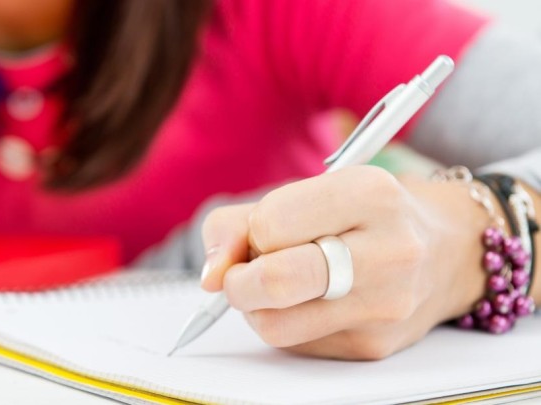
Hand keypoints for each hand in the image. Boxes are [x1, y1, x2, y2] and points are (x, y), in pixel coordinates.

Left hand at [200, 166, 489, 359]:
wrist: (450, 250)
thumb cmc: (367, 214)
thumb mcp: (313, 191)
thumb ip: (243, 221)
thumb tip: (209, 276)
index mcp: (370, 194)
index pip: (271, 223)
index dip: (251, 232)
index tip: (260, 233)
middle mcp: (388, 251)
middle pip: (274, 282)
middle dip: (238, 281)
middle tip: (240, 275)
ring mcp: (386, 306)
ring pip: (276, 325)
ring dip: (257, 307)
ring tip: (279, 285)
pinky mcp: (377, 346)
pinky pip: (297, 345)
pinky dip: (287, 323)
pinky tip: (310, 302)